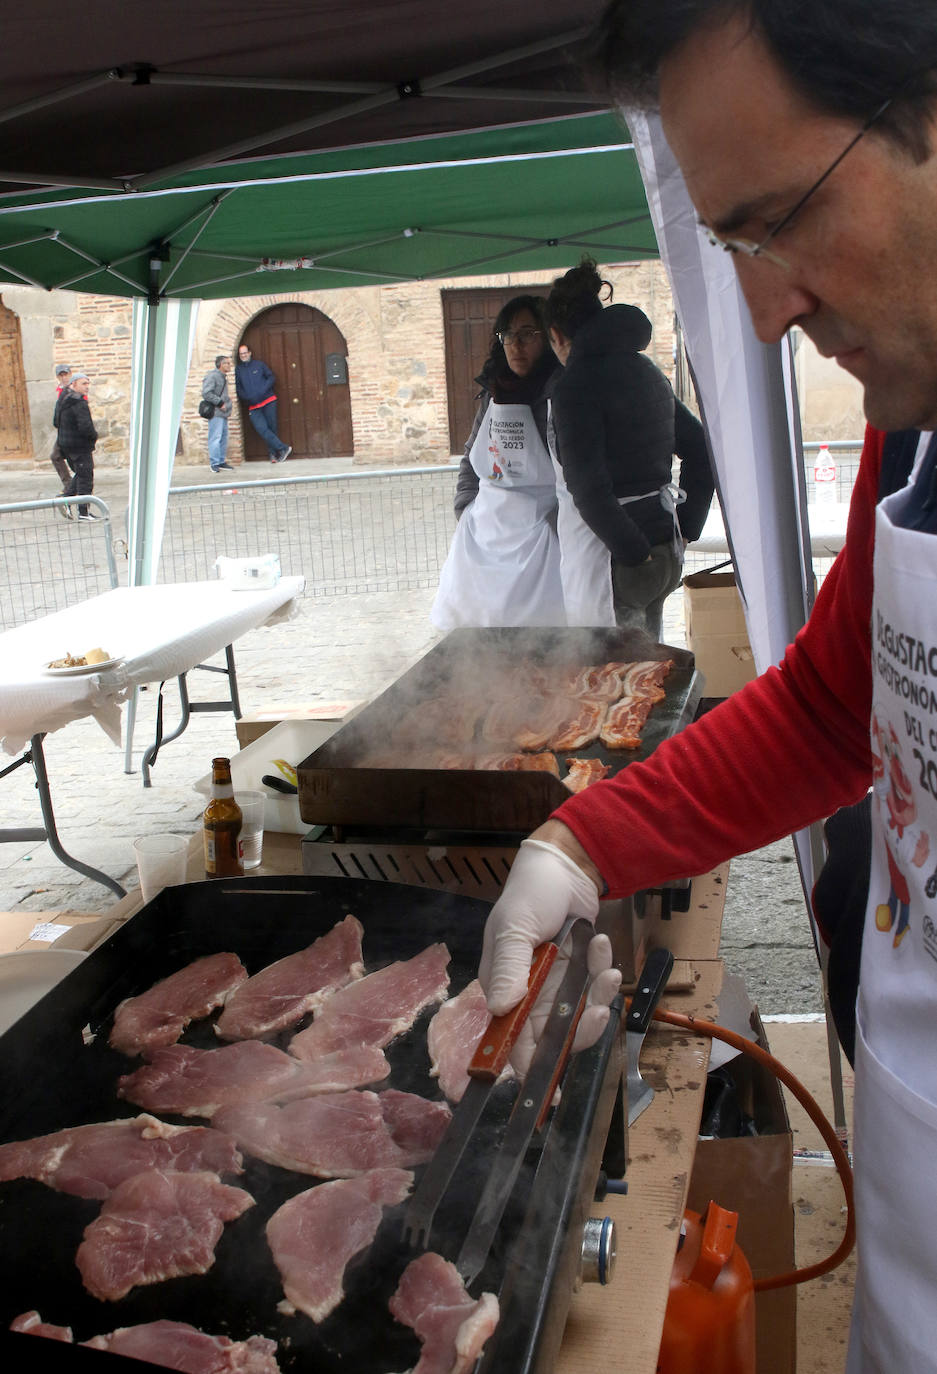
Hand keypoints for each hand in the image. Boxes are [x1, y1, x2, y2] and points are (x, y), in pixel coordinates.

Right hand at [479, 835, 620, 1074]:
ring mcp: (555, 984)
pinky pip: (594, 989)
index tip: (552, 1090)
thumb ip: (508, 968)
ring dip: (597, 994)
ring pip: (580, 1013)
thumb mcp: (514, 926)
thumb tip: (501, 1009)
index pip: (513, 1041)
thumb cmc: (530, 894)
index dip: (530, 1067)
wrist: (565, 865)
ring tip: (607, 965)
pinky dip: (603, 974)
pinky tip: (602, 947)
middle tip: (600, 1009)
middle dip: (581, 1026)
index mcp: (502, 988)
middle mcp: (528, 994)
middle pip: (554, 1035)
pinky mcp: (578, 972)